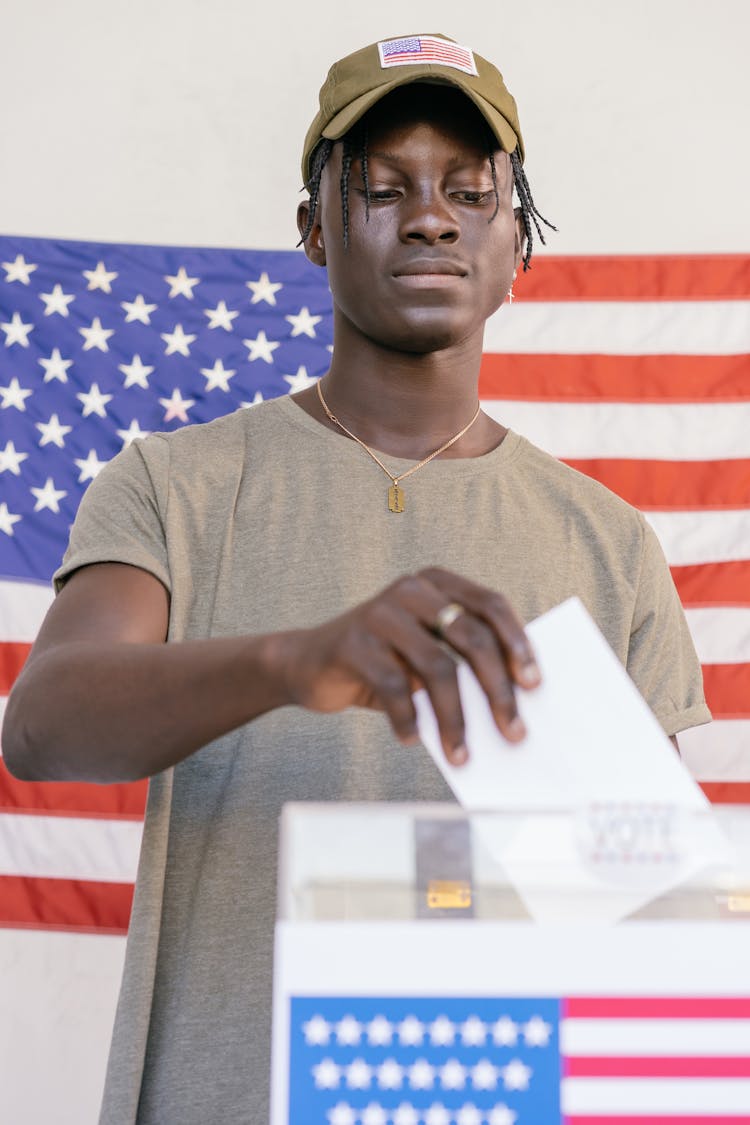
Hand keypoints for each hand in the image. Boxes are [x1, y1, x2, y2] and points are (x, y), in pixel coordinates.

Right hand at [279, 567, 539, 764]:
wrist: (304, 663)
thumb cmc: (379, 663)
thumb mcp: (422, 653)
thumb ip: (459, 661)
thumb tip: (513, 702)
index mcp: (435, 584)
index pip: (490, 604)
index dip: (517, 643)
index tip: (534, 684)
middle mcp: (410, 590)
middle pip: (471, 636)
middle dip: (497, 689)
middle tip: (513, 731)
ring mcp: (379, 613)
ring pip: (436, 667)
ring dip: (455, 718)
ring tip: (461, 753)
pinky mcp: (352, 643)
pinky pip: (394, 687)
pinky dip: (408, 719)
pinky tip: (411, 738)